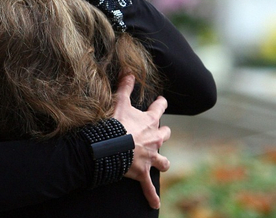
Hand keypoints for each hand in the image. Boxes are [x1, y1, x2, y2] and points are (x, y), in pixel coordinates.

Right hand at [112, 74, 171, 209]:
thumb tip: (129, 71)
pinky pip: (149, 187)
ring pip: (163, 162)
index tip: (161, 101)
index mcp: (149, 122)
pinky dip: (151, 196)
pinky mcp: (142, 173)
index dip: (160, 104)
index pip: (159, 109)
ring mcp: (150, 158)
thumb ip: (125, 87)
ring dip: (162, 163)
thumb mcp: (119, 101)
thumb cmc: (114, 123)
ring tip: (162, 165)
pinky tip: (155, 204)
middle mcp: (154, 140)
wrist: (111, 146)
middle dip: (164, 134)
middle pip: (165, 135)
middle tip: (161, 134)